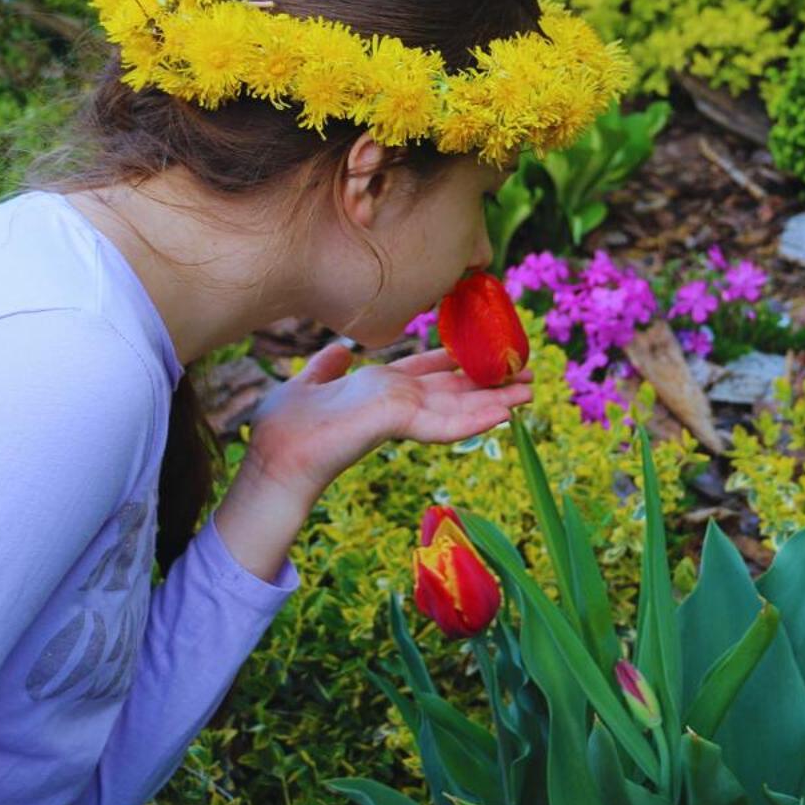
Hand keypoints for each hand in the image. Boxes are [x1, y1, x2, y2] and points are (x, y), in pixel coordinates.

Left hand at [246, 343, 534, 500]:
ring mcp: (399, 414)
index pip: (427, 372)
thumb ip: (327, 367)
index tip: (483, 352)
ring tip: (530, 394)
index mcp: (380, 388)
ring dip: (496, 402)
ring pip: (458, 407)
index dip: (457, 362)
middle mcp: (396, 401)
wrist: (274, 456)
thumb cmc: (284, 427)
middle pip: (454, 390)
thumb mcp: (308, 383)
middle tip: (529, 375)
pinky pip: (444, 422)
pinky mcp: (397, 422)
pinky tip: (502, 413)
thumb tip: (340, 349)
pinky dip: (474, 418)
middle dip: (491, 384)